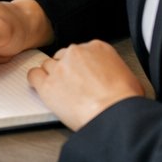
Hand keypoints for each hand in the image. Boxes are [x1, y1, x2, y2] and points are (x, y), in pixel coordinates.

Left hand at [27, 41, 144, 130]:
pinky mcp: (48, 84)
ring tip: (62, 92)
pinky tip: (43, 89)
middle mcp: (76, 53)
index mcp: (97, 48)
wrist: (116, 114)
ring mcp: (60, 67)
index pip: (81, 51)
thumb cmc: (125, 100)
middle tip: (73, 86)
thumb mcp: (128, 76)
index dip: (81, 65)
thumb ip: (112, 69)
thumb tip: (111, 77)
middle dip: (66, 70)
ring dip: (53, 77)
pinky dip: (36, 82)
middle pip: (63, 57)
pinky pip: (33, 76)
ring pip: (48, 65)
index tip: (83, 75)